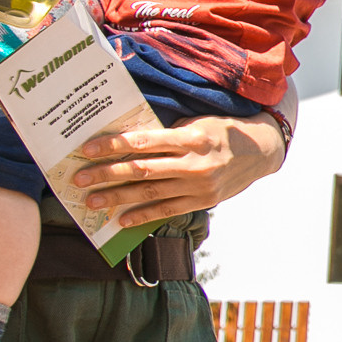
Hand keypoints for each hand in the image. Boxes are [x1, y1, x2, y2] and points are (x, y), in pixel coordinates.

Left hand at [71, 112, 286, 226]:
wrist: (261, 151)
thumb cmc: (221, 131)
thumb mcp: (196, 122)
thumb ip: (167, 133)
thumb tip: (127, 141)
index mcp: (190, 137)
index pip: (143, 141)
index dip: (113, 145)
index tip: (87, 149)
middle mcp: (194, 163)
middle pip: (141, 170)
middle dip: (106, 174)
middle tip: (79, 178)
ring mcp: (199, 185)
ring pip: (150, 193)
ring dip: (118, 198)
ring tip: (92, 201)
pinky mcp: (203, 201)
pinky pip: (167, 211)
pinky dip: (143, 216)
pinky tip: (121, 220)